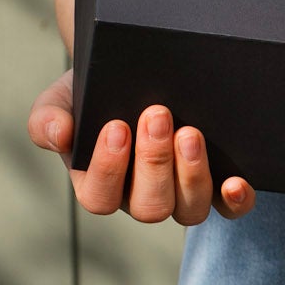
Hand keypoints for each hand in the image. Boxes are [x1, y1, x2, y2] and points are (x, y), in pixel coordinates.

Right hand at [28, 74, 252, 223]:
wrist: (135, 74)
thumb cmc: (95, 91)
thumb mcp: (64, 98)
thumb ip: (48, 118)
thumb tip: (57, 135)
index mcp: (99, 185)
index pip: (100, 196)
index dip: (108, 168)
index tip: (116, 126)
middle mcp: (141, 198)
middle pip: (149, 206)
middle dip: (154, 162)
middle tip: (157, 115)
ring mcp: (181, 196)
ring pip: (189, 210)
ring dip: (191, 175)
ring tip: (190, 132)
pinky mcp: (216, 187)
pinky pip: (230, 209)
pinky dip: (235, 201)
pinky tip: (236, 182)